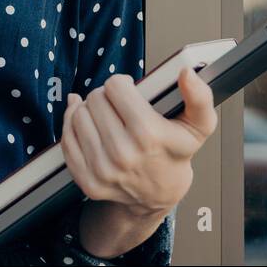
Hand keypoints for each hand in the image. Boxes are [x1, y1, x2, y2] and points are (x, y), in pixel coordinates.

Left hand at [60, 66, 217, 216]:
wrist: (160, 194)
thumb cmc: (176, 153)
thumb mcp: (199, 125)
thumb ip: (199, 96)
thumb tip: (186, 73)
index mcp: (148, 134)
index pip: (115, 86)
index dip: (123, 83)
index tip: (129, 91)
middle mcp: (122, 154)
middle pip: (95, 98)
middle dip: (105, 96)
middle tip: (117, 106)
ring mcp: (102, 170)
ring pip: (78, 115)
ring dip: (88, 110)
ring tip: (104, 116)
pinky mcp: (87, 181)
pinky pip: (67, 140)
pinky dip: (73, 127)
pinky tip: (88, 125)